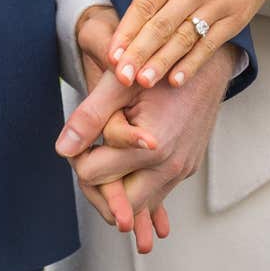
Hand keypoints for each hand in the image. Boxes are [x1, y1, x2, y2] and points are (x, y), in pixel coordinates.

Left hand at [68, 5, 165, 250]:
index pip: (91, 175)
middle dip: (96, 184)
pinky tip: (127, 169)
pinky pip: (157, 193)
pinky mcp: (188, 168)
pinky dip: (138, 185)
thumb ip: (90, 116)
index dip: (77, 157)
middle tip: (91, 153)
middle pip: (116, 205)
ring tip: (107, 156)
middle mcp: (170, 166)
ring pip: (139, 205)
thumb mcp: (120, 85)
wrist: (207, 65)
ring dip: (118, 188)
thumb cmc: (159, 69)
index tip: (82, 137)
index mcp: (151, 147)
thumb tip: (63, 150)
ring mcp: (182, 170)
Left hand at [96, 0, 269, 88]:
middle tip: (120, 77)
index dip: (127, 30)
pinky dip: (194, 63)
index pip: (147, 2)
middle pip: (162, 26)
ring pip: (185, 39)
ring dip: (162, 62)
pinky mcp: (236, 18)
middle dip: (139, 53)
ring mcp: (219, 5)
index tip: (112, 52)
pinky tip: (177, 79)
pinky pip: (211, 45)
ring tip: (143, 82)